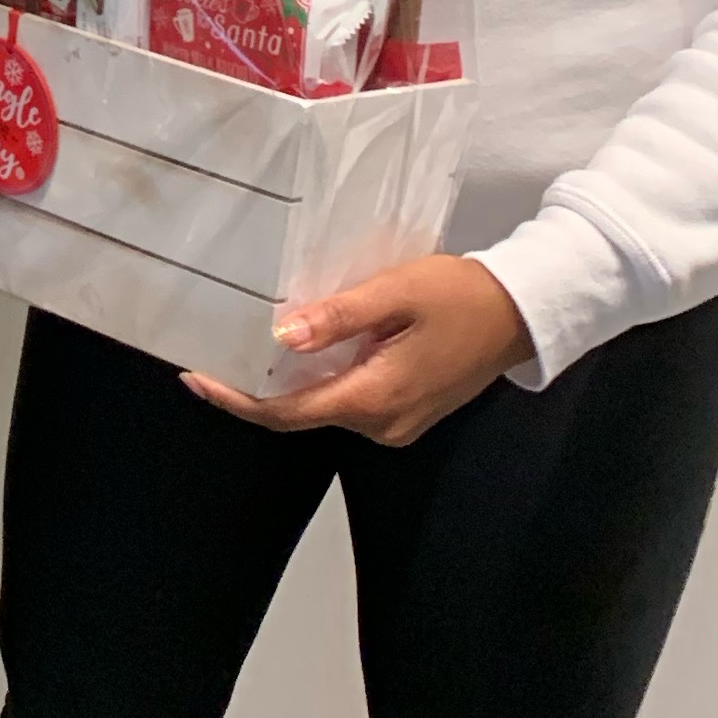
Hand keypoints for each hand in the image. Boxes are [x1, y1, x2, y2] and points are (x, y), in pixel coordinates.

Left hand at [183, 253, 530, 447]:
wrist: (523, 313)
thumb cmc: (461, 296)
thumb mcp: (396, 293)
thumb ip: (338, 317)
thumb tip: (280, 337)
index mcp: (374, 398)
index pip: (286, 412)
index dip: (235, 400)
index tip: (194, 377)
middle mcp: (381, 423)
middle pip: (299, 414)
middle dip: (253, 388)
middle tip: (212, 351)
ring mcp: (396, 424)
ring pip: (323, 408)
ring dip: (286, 384)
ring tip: (245, 347)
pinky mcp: (406, 413)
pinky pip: (348, 402)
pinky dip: (318, 382)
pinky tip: (299, 352)